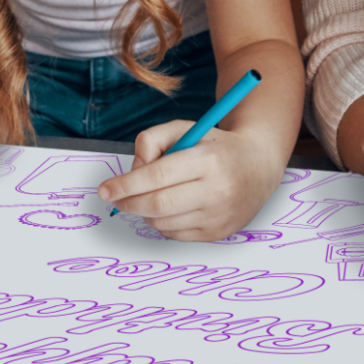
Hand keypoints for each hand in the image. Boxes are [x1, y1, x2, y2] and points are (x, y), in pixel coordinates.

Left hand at [96, 120, 284, 241]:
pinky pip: (175, 234)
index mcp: (208, 160)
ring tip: (148, 195)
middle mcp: (217, 190)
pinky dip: (161, 222)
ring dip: (145, 211)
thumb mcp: (184, 128)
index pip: (157, 177)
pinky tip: (168, 206)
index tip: (105, 189)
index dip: (125, 185)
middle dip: (128, 202)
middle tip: (115, 198)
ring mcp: (219, 215)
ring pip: (163, 222)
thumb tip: (133, 170)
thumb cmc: (215, 145)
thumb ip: (151, 140)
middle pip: (157, 204)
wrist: (259, 166)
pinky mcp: (218, 233)